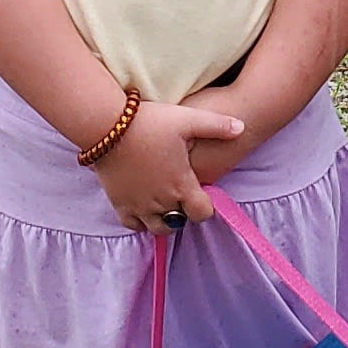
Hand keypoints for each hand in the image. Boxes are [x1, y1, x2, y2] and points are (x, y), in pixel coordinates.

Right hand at [92, 95, 245, 231]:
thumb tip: (242, 128)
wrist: (106, 125)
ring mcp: (138, 205)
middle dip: (185, 213)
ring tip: (165, 202)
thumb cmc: (149, 122)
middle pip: (180, 223)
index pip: (202, 213)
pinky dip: (141, 220)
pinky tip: (144, 205)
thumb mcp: (187, 119)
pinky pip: (133, 224)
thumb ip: (217, 125)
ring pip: (157, 228)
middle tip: (183, 195)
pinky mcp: (118, 203)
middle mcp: (161, 202)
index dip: (206, 206)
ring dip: (165, 219)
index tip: (202, 193)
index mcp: (181, 185)